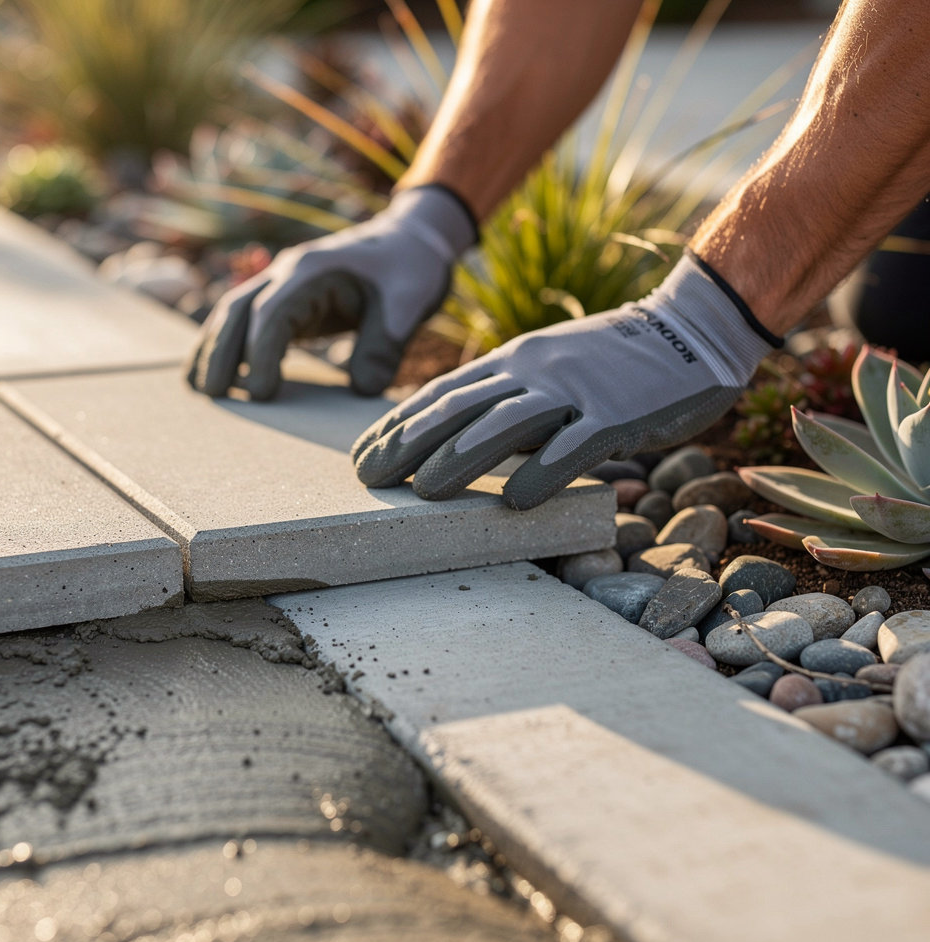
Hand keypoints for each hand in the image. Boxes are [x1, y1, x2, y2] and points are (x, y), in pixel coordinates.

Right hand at [185, 186, 475, 399]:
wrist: (412, 241)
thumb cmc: (411, 269)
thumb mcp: (408, 304)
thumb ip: (385, 345)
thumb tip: (361, 389)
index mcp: (313, 270)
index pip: (273, 312)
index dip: (261, 353)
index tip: (262, 393)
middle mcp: (288, 272)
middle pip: (238, 310)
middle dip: (220, 352)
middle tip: (211, 396)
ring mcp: (283, 284)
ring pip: (234, 313)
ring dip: (214, 348)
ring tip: (200, 390)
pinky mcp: (288, 301)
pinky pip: (249, 322)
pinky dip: (230, 346)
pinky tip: (219, 376)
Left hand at [352, 252, 777, 508]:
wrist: (691, 328)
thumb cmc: (613, 360)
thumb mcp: (548, 369)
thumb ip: (508, 400)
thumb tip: (462, 444)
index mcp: (514, 360)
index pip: (442, 393)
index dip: (397, 425)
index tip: (362, 455)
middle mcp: (534, 370)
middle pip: (459, 407)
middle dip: (408, 444)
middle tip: (368, 478)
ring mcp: (575, 390)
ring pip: (505, 423)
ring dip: (460, 457)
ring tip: (422, 491)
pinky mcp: (616, 413)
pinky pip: (574, 445)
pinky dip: (543, 471)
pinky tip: (514, 499)